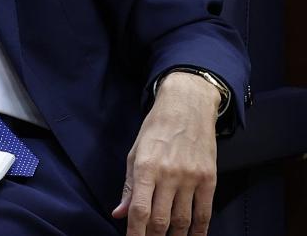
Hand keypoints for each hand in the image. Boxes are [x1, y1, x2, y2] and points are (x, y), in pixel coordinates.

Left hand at [113, 72, 220, 235]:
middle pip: (161, 220)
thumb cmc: (156, 129)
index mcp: (145, 168)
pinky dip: (199, 230)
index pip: (139, 210)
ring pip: (183, 220)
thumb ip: (129, 186)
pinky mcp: (209, 179)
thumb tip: (120, 214)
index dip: (135, 233)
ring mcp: (191, 178)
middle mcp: (168, 175)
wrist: (187, 107)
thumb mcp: (135, 153)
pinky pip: (204, 212)